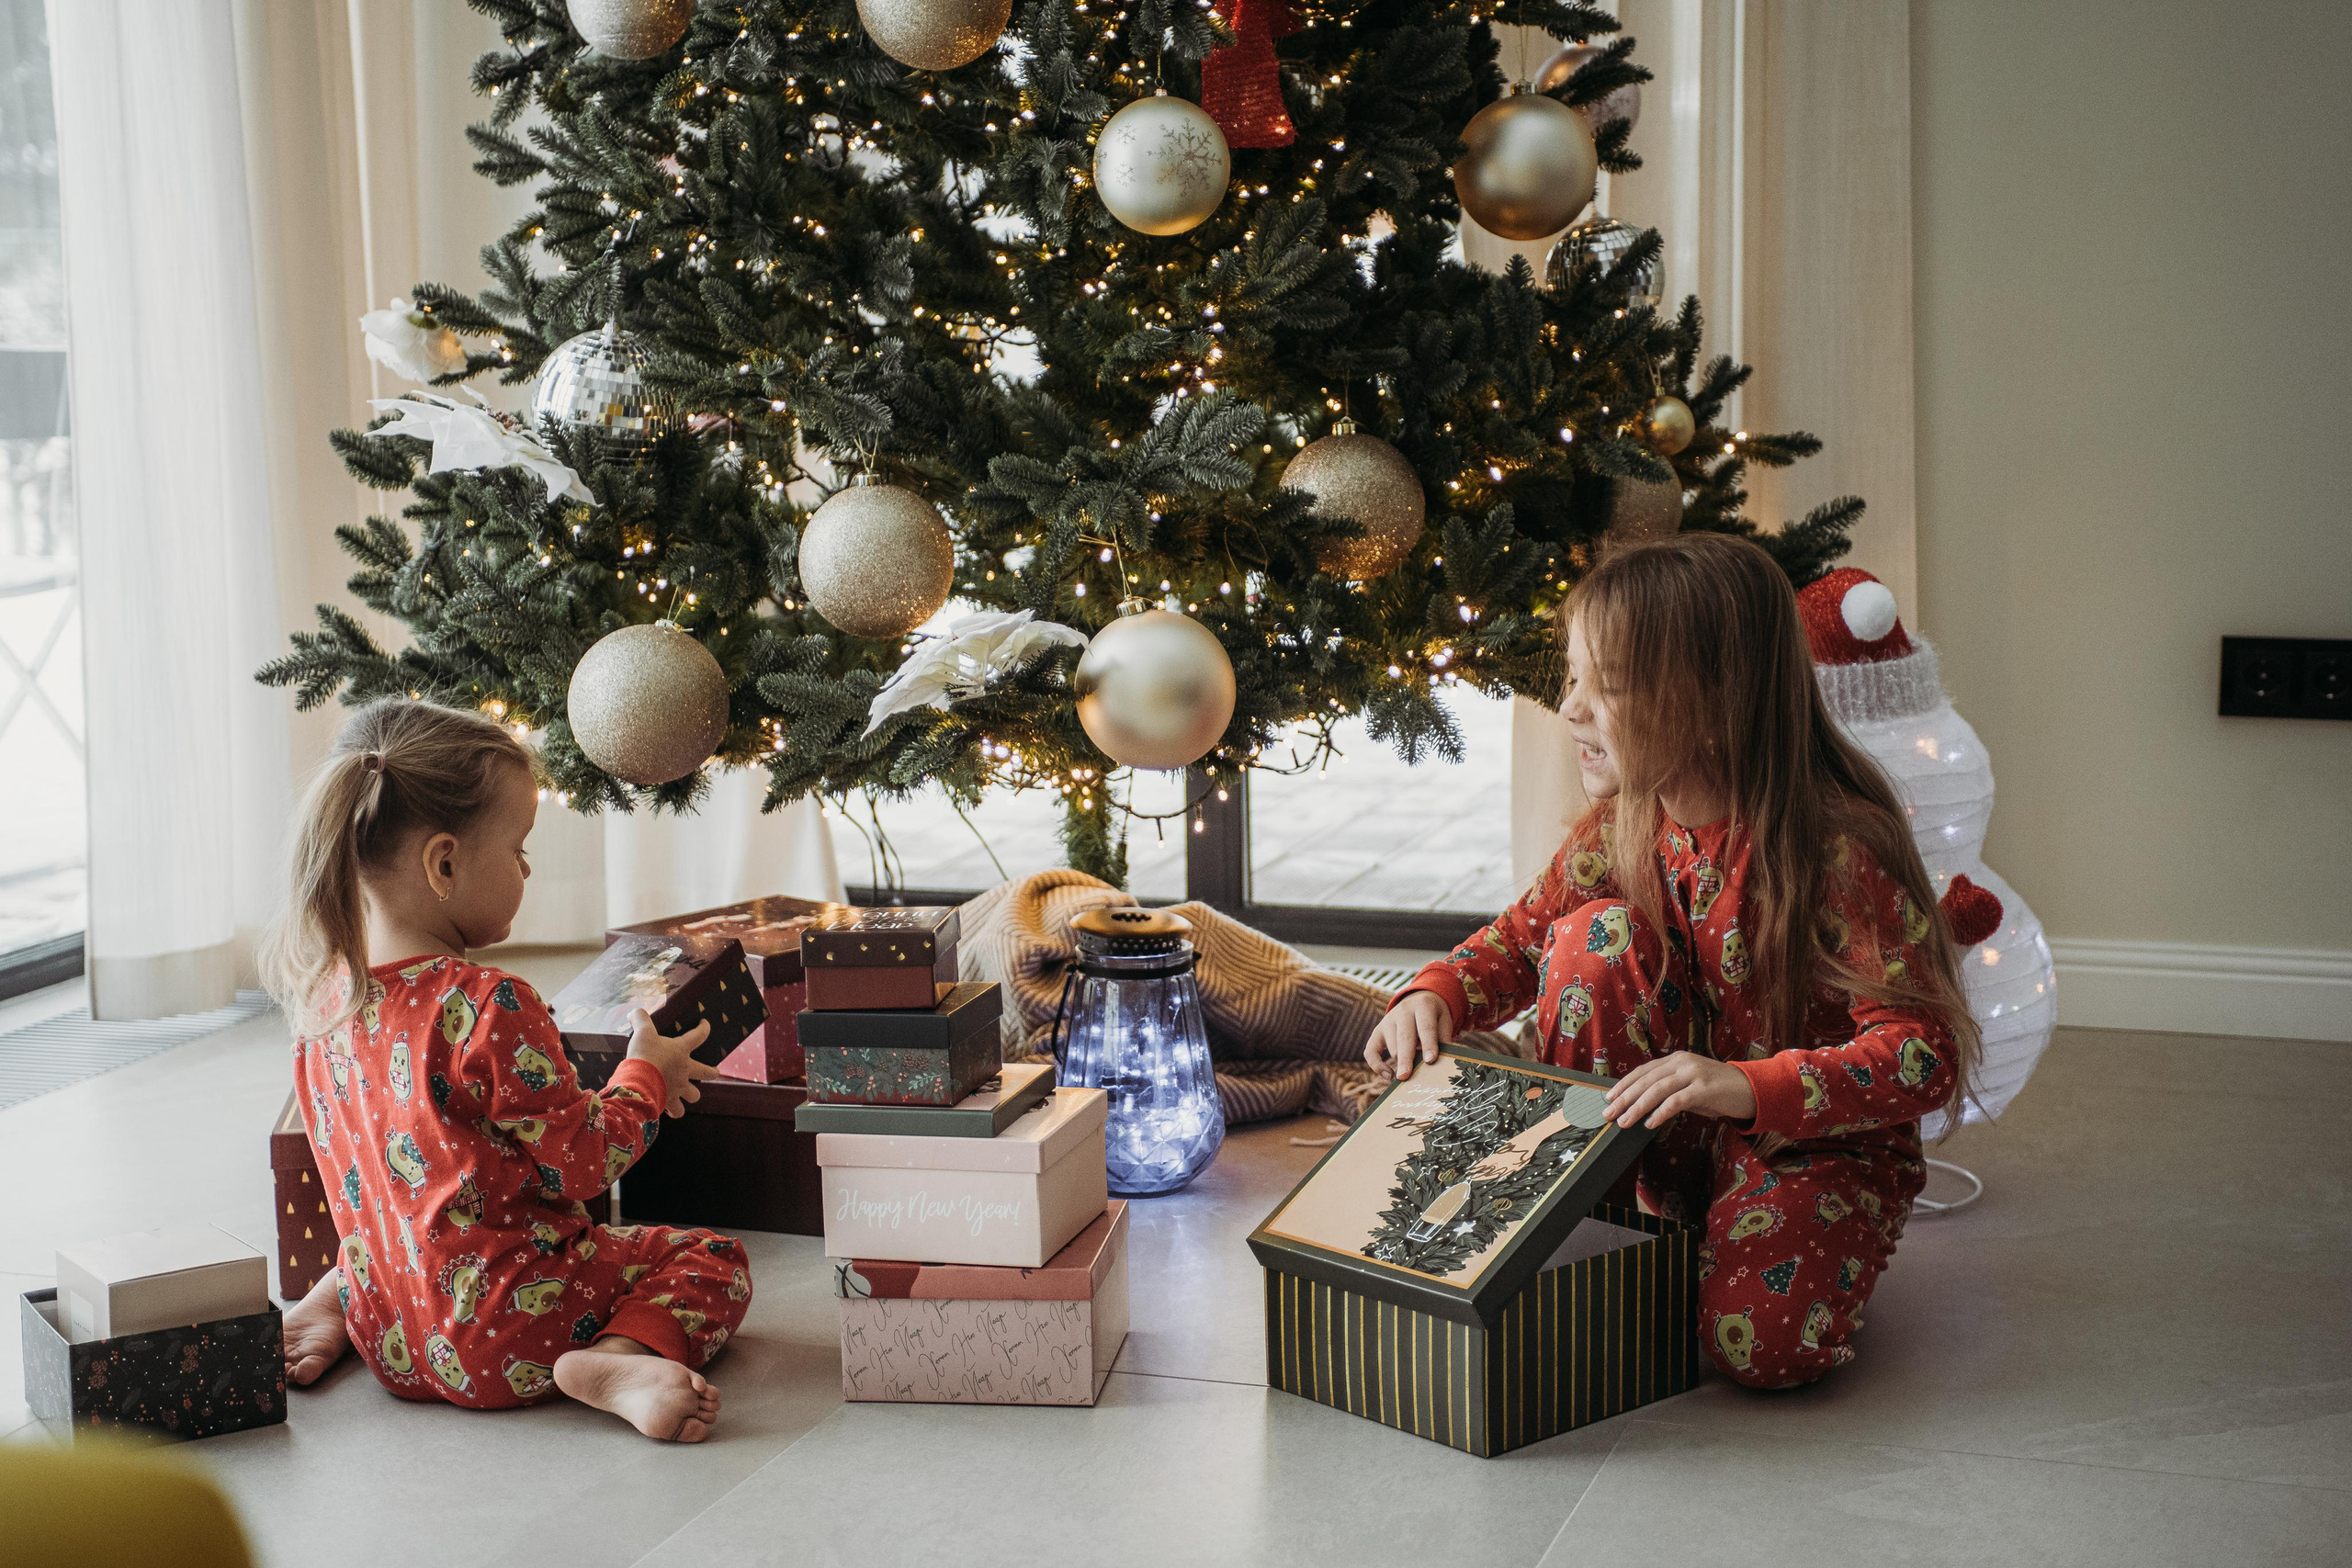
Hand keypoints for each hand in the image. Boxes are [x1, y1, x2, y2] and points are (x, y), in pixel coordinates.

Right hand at [625, 1009, 720, 1116]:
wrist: (639, 1082)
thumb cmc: (644, 1055)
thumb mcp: (642, 1033)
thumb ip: (640, 1019)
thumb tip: (635, 1010)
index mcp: (681, 1050)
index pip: (699, 1036)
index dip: (704, 1028)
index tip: (705, 1024)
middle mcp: (685, 1070)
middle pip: (707, 1073)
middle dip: (711, 1073)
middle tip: (714, 1072)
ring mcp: (679, 1088)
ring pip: (694, 1095)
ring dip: (691, 1094)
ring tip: (685, 1093)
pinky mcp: (669, 1102)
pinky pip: (676, 1111)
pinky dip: (673, 1110)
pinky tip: (668, 1108)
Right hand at [1364, 991, 1453, 1079]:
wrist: (1419, 1000)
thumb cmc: (1434, 1016)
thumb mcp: (1444, 1020)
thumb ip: (1444, 1038)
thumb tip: (1444, 1060)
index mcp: (1422, 1006)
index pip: (1425, 1026)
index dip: (1428, 1044)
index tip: (1430, 1060)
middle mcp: (1402, 1011)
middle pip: (1404, 1037)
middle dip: (1405, 1058)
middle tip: (1406, 1076)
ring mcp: (1387, 1021)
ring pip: (1391, 1046)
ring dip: (1399, 1061)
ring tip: (1409, 1075)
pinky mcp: (1377, 1032)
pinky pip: (1370, 1051)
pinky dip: (1376, 1065)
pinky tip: (1389, 1075)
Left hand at [1603, 1051, 1756, 1128]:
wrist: (1751, 1089)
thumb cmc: (1717, 1091)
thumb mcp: (1689, 1086)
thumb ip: (1668, 1091)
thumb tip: (1641, 1106)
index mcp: (1675, 1060)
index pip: (1642, 1071)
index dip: (1624, 1084)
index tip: (1608, 1097)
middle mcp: (1681, 1062)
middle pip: (1645, 1080)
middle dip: (1624, 1098)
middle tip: (1608, 1113)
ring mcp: (1693, 1073)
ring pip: (1657, 1090)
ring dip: (1637, 1107)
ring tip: (1624, 1122)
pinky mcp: (1704, 1088)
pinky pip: (1676, 1101)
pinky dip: (1660, 1112)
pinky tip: (1649, 1123)